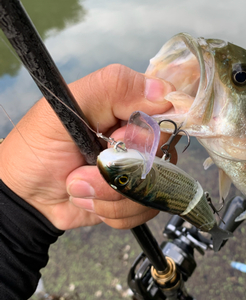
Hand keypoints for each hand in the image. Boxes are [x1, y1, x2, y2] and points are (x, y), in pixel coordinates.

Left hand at [0, 64, 174, 229]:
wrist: (25, 198)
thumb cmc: (37, 148)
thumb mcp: (66, 109)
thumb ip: (113, 87)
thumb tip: (164, 92)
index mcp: (126, 107)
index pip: (166, 113)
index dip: (144, 132)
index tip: (114, 137)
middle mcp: (139, 137)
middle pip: (163, 154)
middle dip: (121, 168)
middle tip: (90, 162)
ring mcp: (139, 170)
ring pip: (153, 188)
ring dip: (110, 195)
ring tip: (79, 186)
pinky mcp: (135, 198)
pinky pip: (145, 209)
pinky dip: (112, 212)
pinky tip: (88, 201)